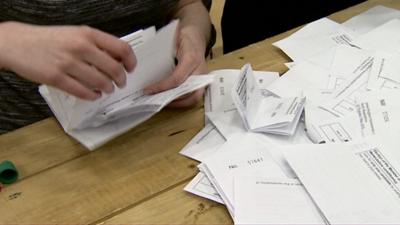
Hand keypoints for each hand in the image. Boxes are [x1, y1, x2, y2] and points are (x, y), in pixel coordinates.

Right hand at [0, 22, 135, 99]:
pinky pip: (83, 92)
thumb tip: (117, 59)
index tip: (130, 68)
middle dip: (121, 80)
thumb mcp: (75, 34)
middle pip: (114, 68)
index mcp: (88, 34)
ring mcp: (68, 63)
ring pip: (101, 82)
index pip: (121, 48)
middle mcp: (81, 47)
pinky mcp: (56, 78)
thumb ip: (96, 44)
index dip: (130, 61)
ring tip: (106, 89)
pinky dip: (92, 96)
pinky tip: (93, 95)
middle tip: (120, 83)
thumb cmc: (49, 39)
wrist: (18, 43)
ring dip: (107, 89)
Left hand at [144, 25, 207, 106]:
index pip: (177, 79)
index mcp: (191, 58)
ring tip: (161, 103)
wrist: (196, 35)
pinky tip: (169, 100)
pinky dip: (182, 101)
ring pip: (194, 98)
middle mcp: (200, 71)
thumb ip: (164, 53)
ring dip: (178, 103)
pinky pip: (193, 95)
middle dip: (174, 101)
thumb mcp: (172, 40)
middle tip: (156, 102)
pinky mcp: (201, 82)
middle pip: (190, 94)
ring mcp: (203, 78)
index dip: (162, 87)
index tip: (148, 90)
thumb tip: (147, 67)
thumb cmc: (183, 37)